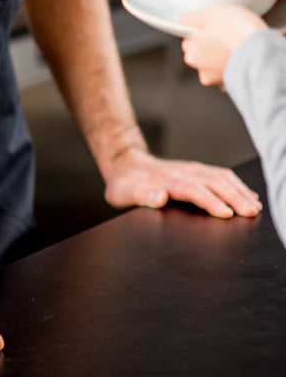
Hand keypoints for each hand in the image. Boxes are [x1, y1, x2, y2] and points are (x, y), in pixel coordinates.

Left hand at [103, 146, 261, 219]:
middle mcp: (182, 171)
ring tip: (254, 207)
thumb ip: (140, 195)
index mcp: (165, 179)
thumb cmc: (124, 183)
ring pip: (220, 177)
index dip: (210, 201)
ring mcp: (190, 169)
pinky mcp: (196, 170)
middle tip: (251, 212)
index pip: (192, 189)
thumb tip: (159, 197)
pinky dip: (237, 185)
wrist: (125, 163)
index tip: (226, 213)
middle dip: (234, 197)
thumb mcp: (122, 192)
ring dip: (239, 190)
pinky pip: (220, 174)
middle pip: (212, 181)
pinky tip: (248, 195)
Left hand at [180, 4, 267, 86]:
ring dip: (223, 57)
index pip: (189, 41)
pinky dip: (235, 65)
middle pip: (202, 54)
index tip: (211, 28)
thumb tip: (183, 20)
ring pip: (216, 65)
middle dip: (211, 46)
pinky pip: (232, 73)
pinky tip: (242, 56)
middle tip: (225, 35)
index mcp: (192, 54)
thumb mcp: (210, 14)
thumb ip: (192, 19)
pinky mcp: (236, 85)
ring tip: (237, 45)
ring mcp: (221, 81)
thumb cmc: (238, 33)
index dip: (201, 32)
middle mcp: (203, 72)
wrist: (263, 51)